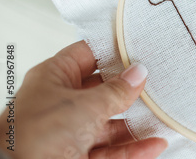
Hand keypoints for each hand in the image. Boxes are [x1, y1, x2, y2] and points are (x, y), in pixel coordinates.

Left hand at [0, 41, 166, 158]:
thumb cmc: (35, 137)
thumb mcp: (85, 105)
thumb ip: (116, 90)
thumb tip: (137, 74)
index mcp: (54, 78)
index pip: (87, 54)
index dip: (112, 50)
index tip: (139, 48)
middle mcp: (61, 104)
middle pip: (102, 91)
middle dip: (129, 90)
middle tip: (155, 82)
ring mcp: (69, 132)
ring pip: (109, 124)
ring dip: (135, 123)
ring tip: (160, 116)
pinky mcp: (77, 157)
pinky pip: (110, 151)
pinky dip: (132, 149)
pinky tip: (153, 144)